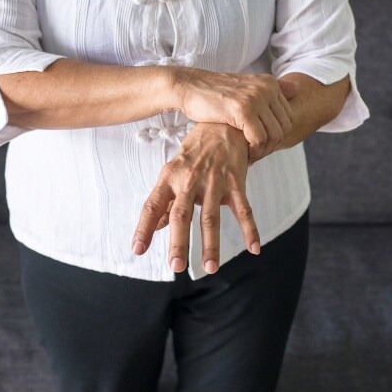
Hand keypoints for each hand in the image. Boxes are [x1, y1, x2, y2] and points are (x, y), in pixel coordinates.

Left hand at [131, 123, 260, 273]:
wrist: (223, 124)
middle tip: (176, 267)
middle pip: (182, 214)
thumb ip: (165, 201)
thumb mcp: (173, 172)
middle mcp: (189, 180)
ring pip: (211, 217)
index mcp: (169, 178)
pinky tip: (253, 248)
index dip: (144, 228)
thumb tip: (156, 226)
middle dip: (179, 242)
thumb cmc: (194, 152)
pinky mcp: (235, 182)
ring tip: (211, 267)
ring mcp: (214, 181)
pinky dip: (249, 229)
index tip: (137, 249)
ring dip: (211, 244)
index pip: (152, 206)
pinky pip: (243, 209)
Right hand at [170, 67, 298, 161]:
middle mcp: (266, 88)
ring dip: (263, 151)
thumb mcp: (245, 88)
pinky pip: (259, 138)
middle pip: (284, 128)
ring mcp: (255, 97)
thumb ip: (270, 91)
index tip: (260, 145)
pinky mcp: (243, 109)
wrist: (189, 87)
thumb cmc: (214, 94)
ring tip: (250, 155)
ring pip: (274, 135)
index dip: (276, 137)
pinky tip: (243, 152)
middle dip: (272, 146)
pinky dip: (253, 150)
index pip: (288, 118)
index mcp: (269, 83)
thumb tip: (296, 89)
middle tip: (255, 153)